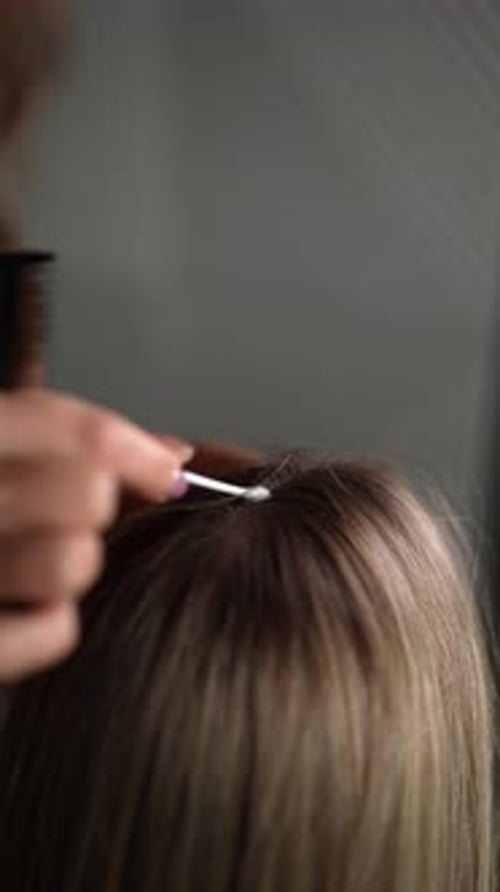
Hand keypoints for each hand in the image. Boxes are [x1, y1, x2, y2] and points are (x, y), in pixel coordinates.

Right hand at [0, 388, 191, 681]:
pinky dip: (50, 624)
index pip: (78, 433)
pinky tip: (22, 608)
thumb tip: (171, 455)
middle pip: (87, 492)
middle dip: (94, 503)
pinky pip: (54, 630)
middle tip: (68, 514)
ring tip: (39, 560)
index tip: (163, 471)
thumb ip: (73, 442)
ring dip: (73, 561)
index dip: (140, 453)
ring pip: (74, 559)